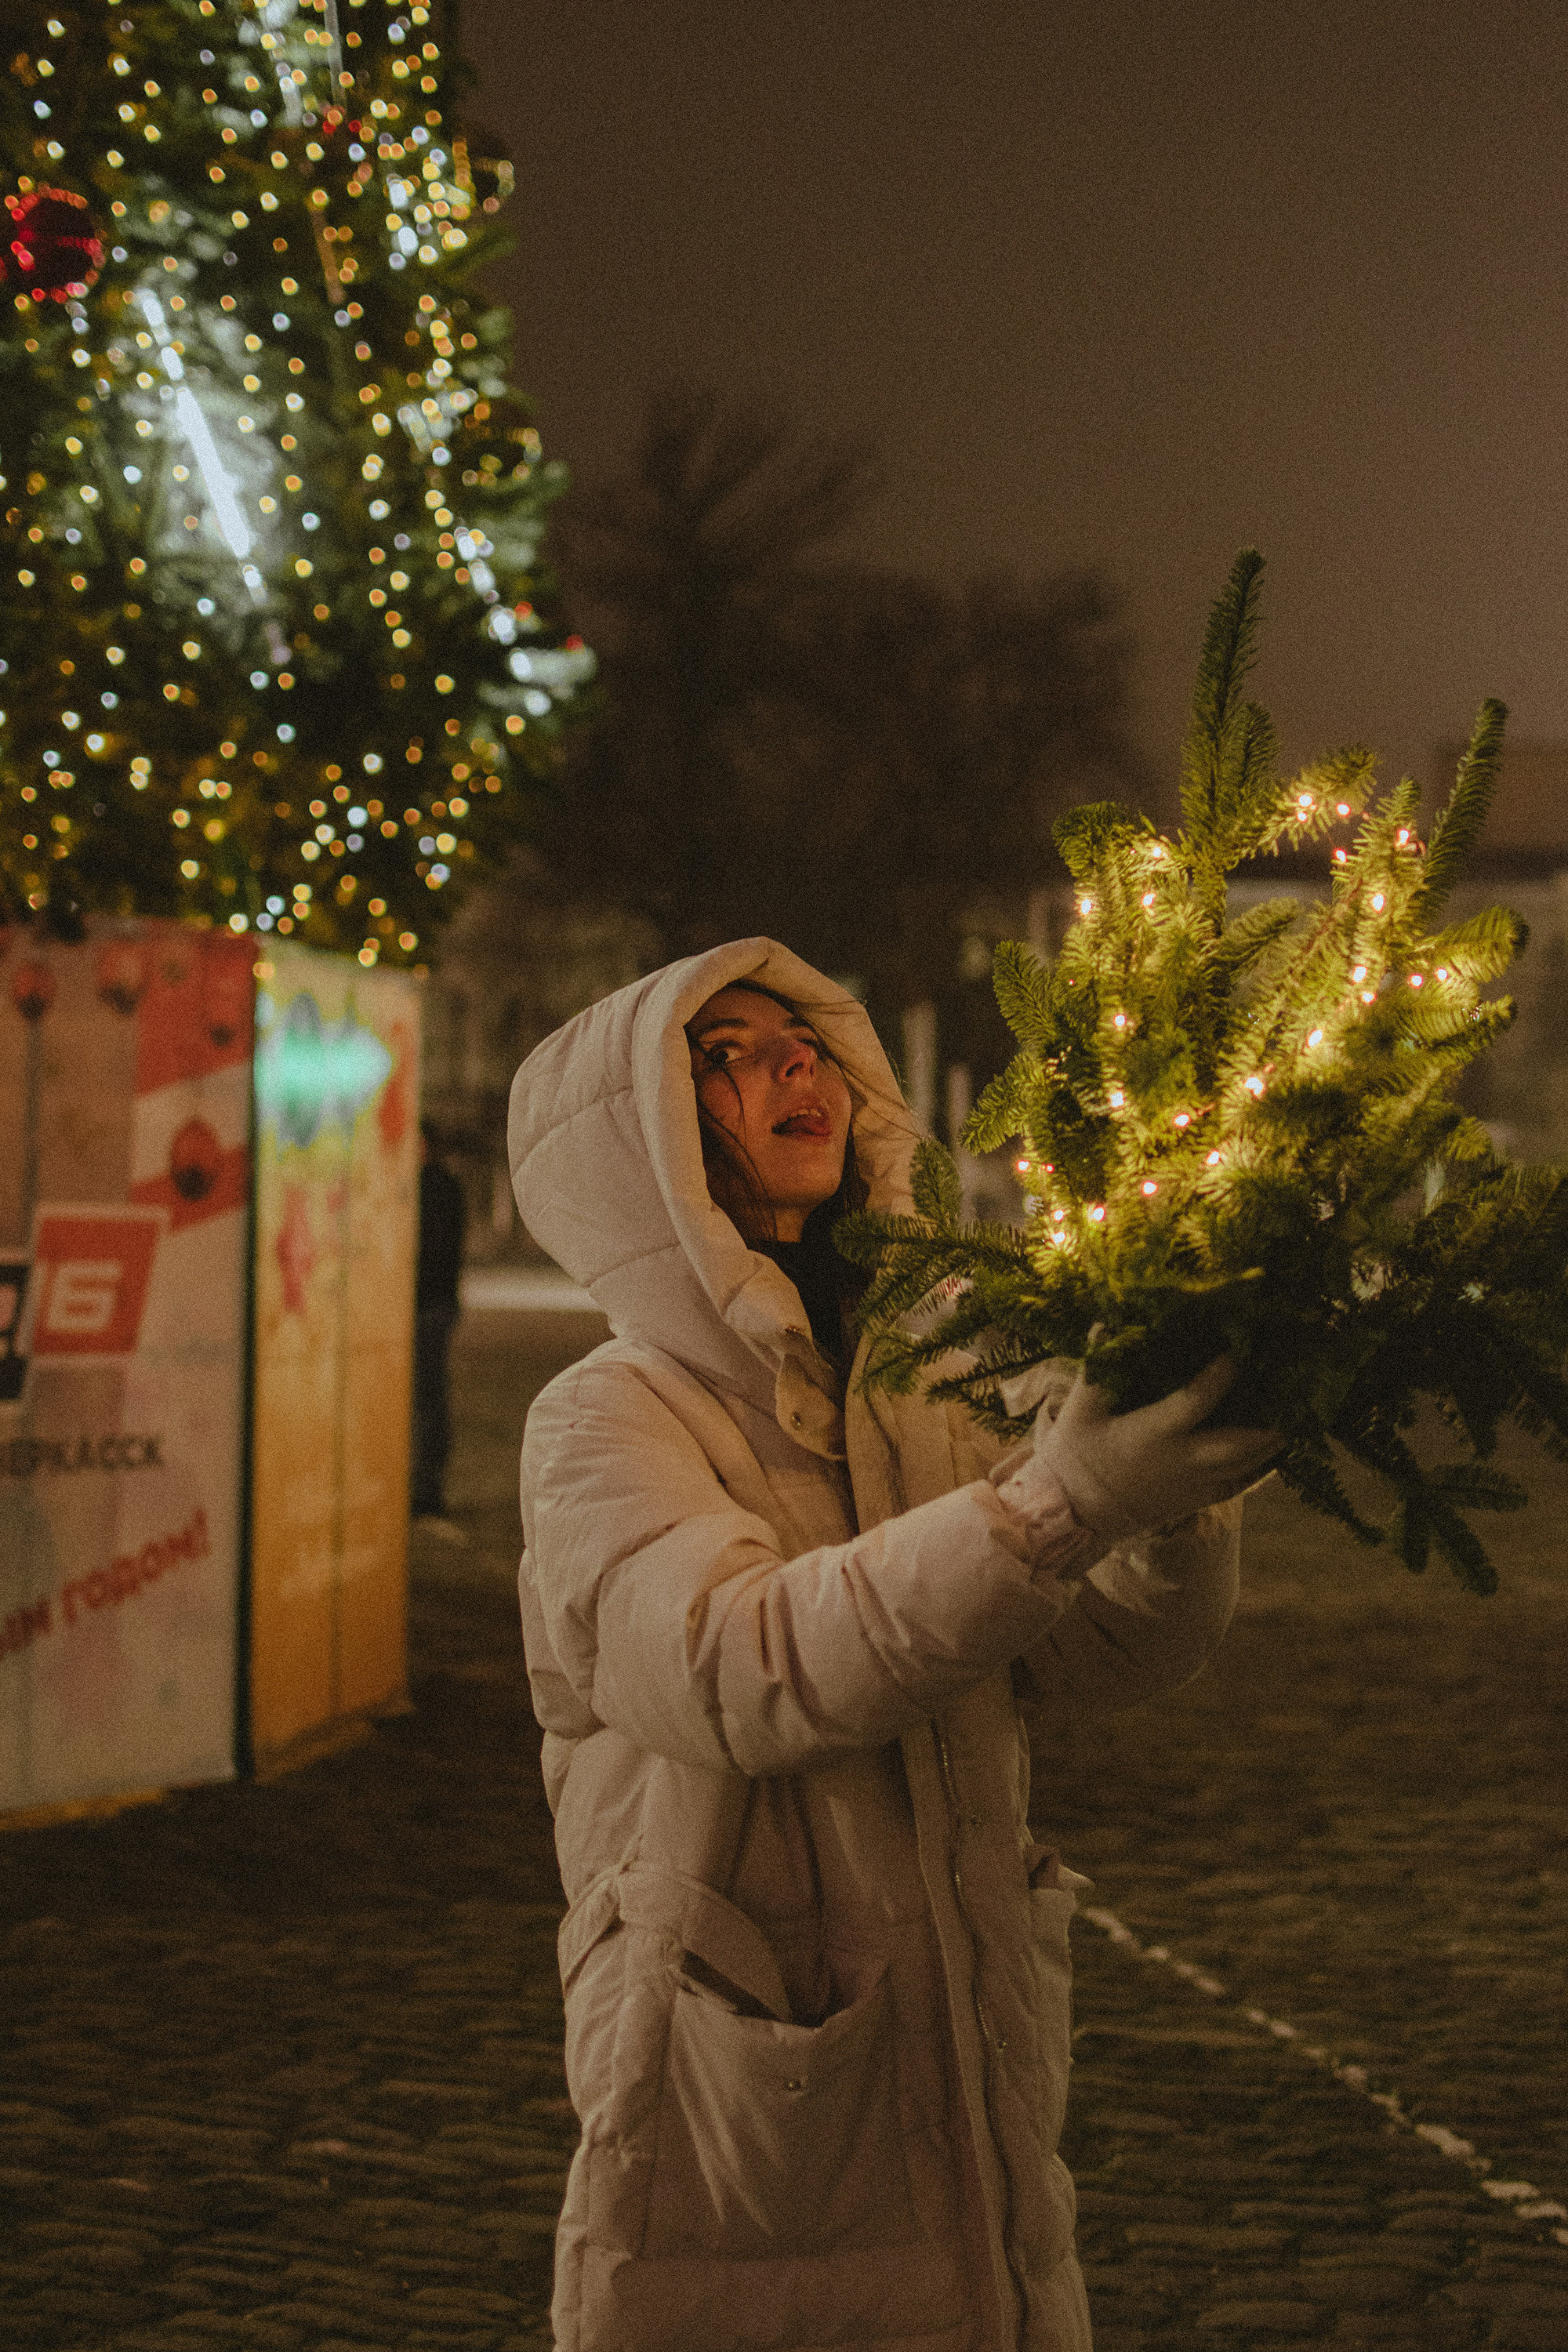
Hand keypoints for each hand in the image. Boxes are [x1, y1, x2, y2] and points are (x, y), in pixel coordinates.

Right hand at [1024, 1356, 1280, 1544]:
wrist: (1074, 1514)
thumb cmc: (1075, 1457)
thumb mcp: (1079, 1411)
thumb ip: (1096, 1369)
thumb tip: (1105, 1323)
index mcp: (1156, 1433)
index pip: (1197, 1399)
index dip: (1221, 1375)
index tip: (1238, 1351)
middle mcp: (1183, 1460)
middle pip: (1239, 1444)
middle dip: (1270, 1424)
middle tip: (1295, 1398)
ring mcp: (1192, 1485)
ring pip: (1245, 1467)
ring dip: (1271, 1445)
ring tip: (1293, 1423)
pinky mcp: (1193, 1501)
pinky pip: (1236, 1487)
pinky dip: (1258, 1471)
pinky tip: (1272, 1457)